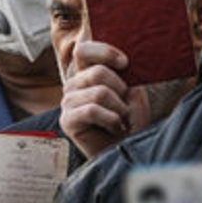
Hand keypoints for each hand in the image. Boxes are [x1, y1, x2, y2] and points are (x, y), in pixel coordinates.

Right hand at [59, 40, 150, 158]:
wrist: (125, 152)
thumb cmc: (130, 124)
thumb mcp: (134, 94)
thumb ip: (127, 77)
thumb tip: (123, 61)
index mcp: (87, 74)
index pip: (84, 50)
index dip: (105, 51)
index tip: (125, 63)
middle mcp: (74, 85)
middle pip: (97, 71)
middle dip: (121, 90)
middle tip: (126, 107)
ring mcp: (68, 102)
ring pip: (99, 92)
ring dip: (119, 108)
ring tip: (121, 120)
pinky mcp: (67, 120)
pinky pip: (91, 110)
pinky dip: (111, 119)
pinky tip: (114, 127)